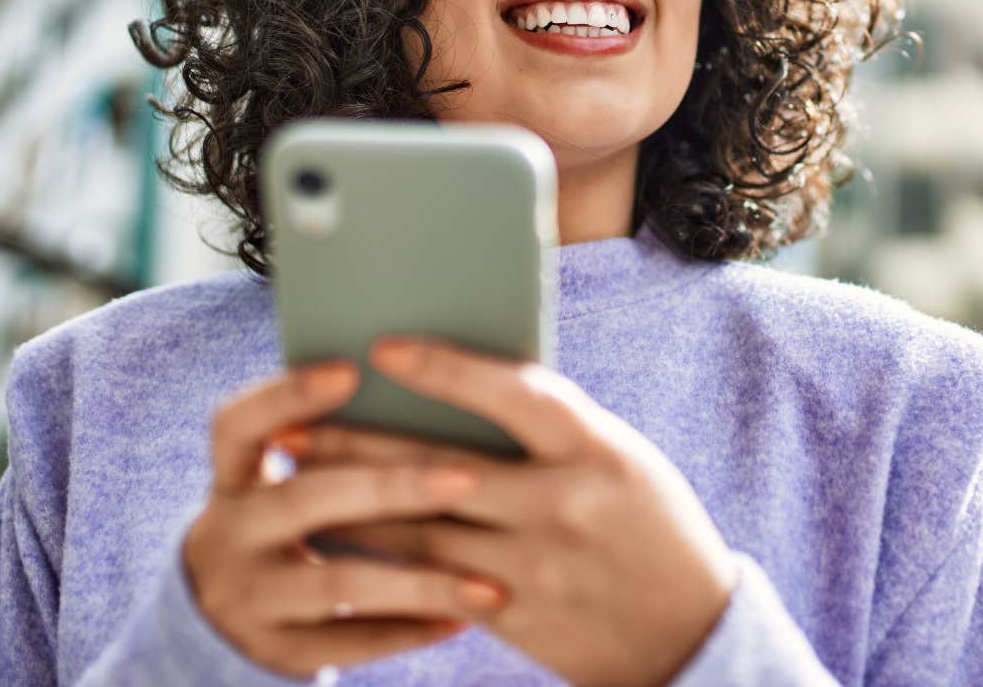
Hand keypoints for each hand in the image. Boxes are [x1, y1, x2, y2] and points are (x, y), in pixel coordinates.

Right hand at [180, 362, 514, 678]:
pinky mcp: (276, 652)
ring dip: (421, 580)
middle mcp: (226, 535)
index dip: (288, 395)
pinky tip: (468, 616)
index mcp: (233, 477)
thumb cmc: (296, 523)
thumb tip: (439, 392)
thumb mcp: (286, 482)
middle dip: (392, 485)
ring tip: (492, 581)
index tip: (352, 370)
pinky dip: (413, 629)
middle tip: (470, 478)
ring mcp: (246, 600)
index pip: (240, 424)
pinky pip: (353, 642)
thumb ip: (339, 447)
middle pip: (306, 498)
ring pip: (339, 583)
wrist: (227, 620)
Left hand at [300, 336, 738, 686]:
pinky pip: (428, 582)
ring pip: (420, 530)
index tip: (384, 348)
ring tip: (296, 479)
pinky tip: (335, 540)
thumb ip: (552, 432)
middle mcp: (563, 504)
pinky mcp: (513, 613)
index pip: (514, 394)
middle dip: (358, 445)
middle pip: (441, 467)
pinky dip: (377, 559)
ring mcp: (535, 564)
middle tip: (294, 426)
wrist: (688, 633)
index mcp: (597, 449)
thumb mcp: (620, 461)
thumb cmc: (649, 525)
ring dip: (349, 505)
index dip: (448, 370)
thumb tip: (458, 391)